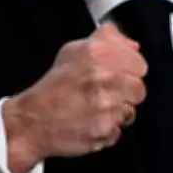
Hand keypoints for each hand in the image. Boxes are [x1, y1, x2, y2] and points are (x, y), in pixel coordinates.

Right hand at [3, 23, 147, 172]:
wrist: (33, 120)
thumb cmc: (54, 86)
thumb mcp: (75, 51)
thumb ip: (108, 41)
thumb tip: (133, 46)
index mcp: (98, 52)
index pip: (139, 63)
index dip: (129, 70)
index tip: (118, 75)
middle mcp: (105, 76)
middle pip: (139, 88)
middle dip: (125, 93)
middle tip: (105, 94)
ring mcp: (107, 105)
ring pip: (131, 110)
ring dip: (117, 112)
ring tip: (96, 109)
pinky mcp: (105, 129)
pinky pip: (119, 130)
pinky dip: (108, 130)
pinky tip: (91, 122)